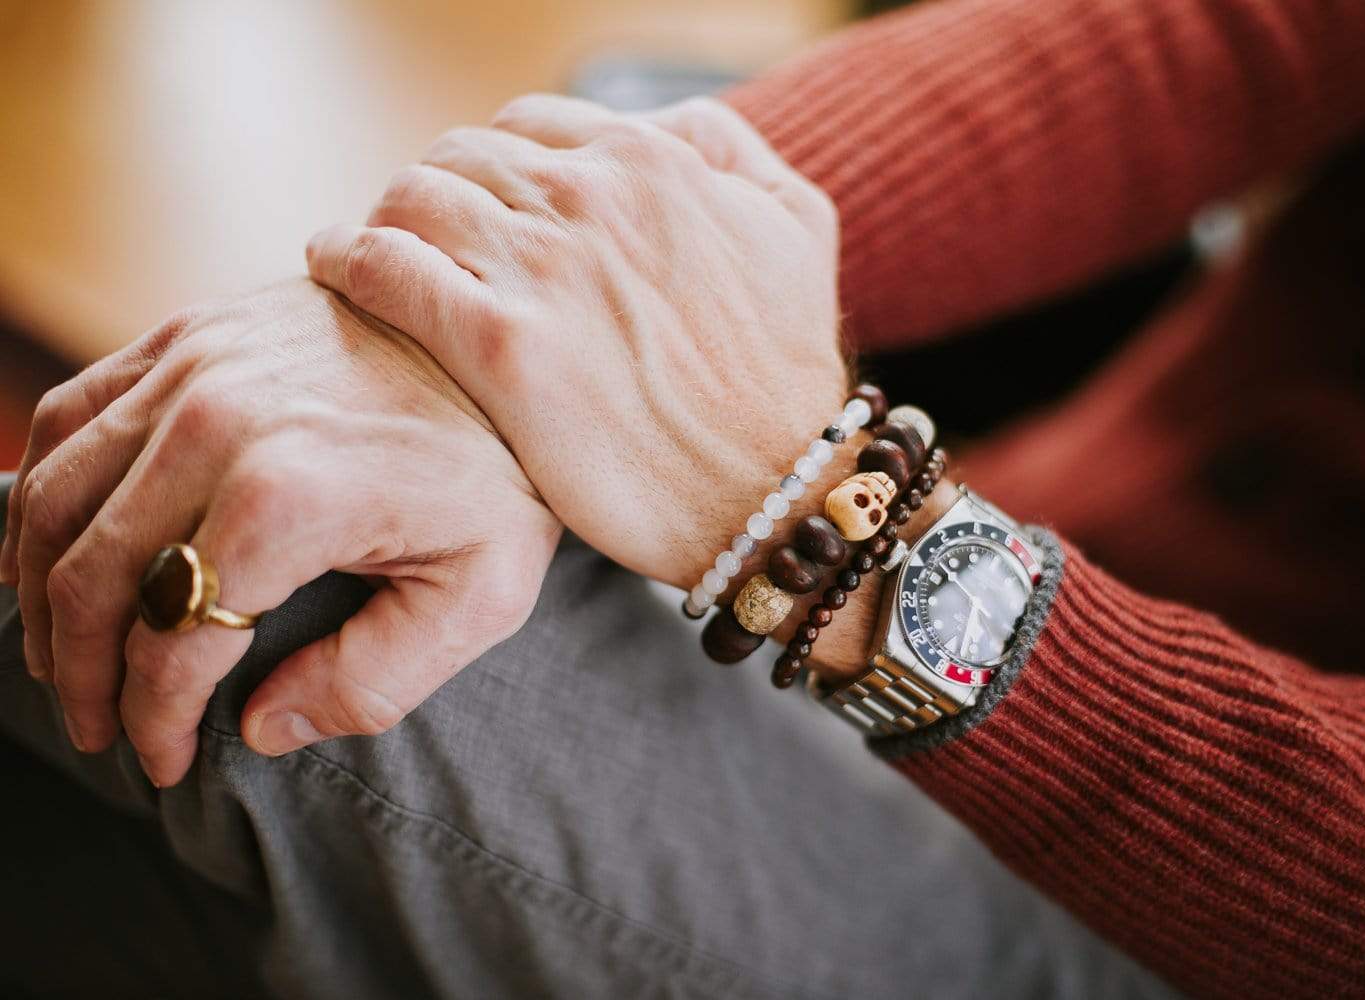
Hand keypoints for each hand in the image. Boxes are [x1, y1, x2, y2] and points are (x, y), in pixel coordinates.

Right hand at [0, 280, 559, 784]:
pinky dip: (39, 491)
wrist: (506, 342)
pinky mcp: (186, 334)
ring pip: (55, 498)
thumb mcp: (483, 593)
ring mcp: (192, 368)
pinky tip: (50, 547)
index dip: (152, 719)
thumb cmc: (505, 471)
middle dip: (81, 675)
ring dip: (38, 592)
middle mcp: (217, 425)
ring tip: (61, 656)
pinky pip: (68, 417)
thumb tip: (259, 728)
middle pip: (90, 577)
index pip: (173, 644)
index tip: (163, 761)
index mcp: (287, 499)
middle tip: (97, 727)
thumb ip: (373, 680)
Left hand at [305, 95, 847, 593]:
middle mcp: (591, 198)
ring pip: (412, 198)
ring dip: (385, 220)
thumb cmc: (787, 373)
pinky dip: (347, 257)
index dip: (494, 167)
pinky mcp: (502, 348)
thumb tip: (663, 122)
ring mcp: (543, 269)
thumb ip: (729, 149)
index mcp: (651, 161)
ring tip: (372, 257)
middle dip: (438, 192)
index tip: (481, 211)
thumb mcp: (798, 226)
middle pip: (462, 156)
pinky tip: (337, 270)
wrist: (778, 489)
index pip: (528, 126)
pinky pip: (386, 268)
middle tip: (423, 242)